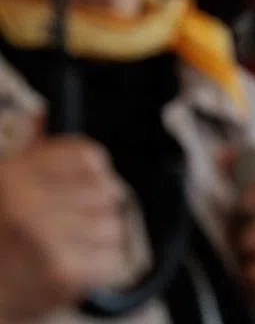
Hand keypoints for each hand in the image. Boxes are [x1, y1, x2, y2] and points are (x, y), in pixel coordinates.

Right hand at [0, 137, 127, 321]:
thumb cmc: (2, 238)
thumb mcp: (8, 184)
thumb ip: (30, 151)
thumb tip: (39, 113)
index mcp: (14, 173)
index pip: (90, 157)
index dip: (91, 177)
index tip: (75, 192)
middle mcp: (27, 199)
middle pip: (107, 192)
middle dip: (94, 213)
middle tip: (66, 230)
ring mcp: (44, 235)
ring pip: (114, 226)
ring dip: (98, 243)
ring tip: (66, 251)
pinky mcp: (61, 271)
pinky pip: (113, 259)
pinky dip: (100, 268)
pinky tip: (73, 270)